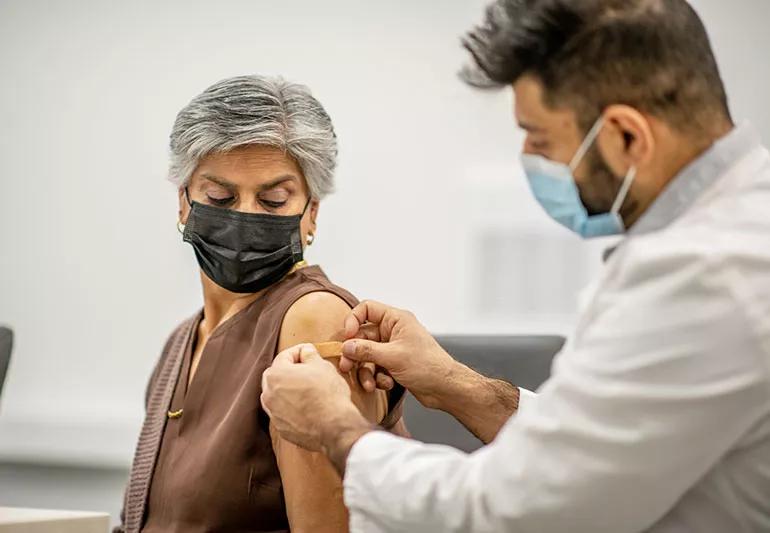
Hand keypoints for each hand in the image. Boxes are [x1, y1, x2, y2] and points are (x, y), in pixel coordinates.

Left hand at [261, 344, 369, 452]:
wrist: (334, 427)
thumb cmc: (328, 394)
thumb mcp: (322, 366)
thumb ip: (309, 354)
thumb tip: (306, 351)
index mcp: (276, 374)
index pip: (284, 356)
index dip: (298, 351)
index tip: (309, 352)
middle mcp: (269, 394)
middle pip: (275, 375)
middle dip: (289, 370)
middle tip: (306, 370)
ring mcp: (273, 413)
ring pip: (276, 395)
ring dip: (287, 390)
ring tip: (305, 389)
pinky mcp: (281, 428)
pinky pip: (282, 413)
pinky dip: (290, 407)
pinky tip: (306, 407)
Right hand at [339, 300, 459, 408]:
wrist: (444, 388)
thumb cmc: (427, 366)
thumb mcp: (393, 357)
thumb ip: (367, 350)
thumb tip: (345, 347)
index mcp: (396, 320)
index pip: (367, 309)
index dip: (353, 320)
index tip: (347, 337)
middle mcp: (393, 331)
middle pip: (362, 336)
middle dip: (355, 354)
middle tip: (346, 367)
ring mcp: (392, 348)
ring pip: (367, 355)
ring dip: (366, 371)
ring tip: (370, 384)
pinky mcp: (393, 364)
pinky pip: (376, 367)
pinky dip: (377, 377)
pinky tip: (386, 384)